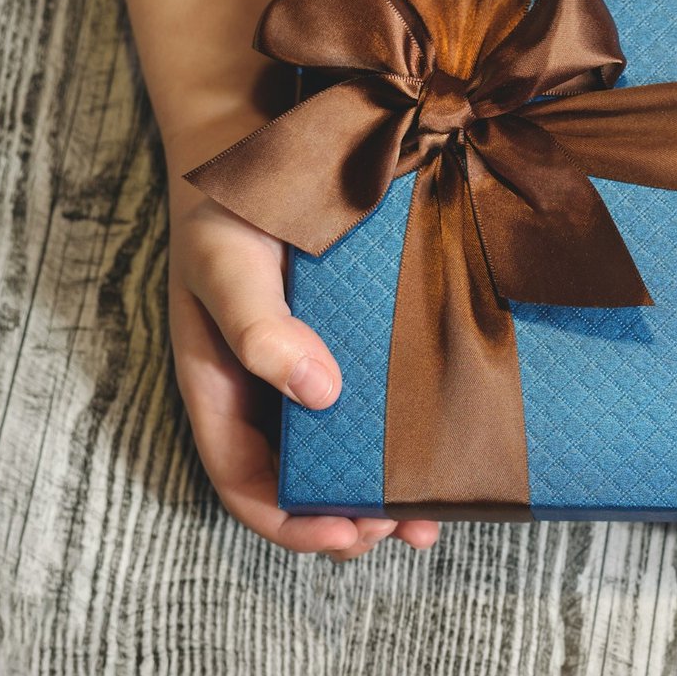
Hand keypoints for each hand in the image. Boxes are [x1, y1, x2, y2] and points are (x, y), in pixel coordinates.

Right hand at [166, 175, 441, 560]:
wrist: (268, 138)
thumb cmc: (232, 203)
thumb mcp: (228, 260)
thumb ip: (257, 324)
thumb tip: (317, 393)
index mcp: (221, 386)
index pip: (246, 481)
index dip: (292, 523)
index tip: (349, 537)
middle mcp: (268, 389)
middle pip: (304, 480)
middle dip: (353, 518)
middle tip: (410, 525)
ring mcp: (315, 366)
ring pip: (349, 449)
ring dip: (391, 487)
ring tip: (442, 508)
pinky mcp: (360, 340)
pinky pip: (383, 398)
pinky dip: (411, 429)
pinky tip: (455, 438)